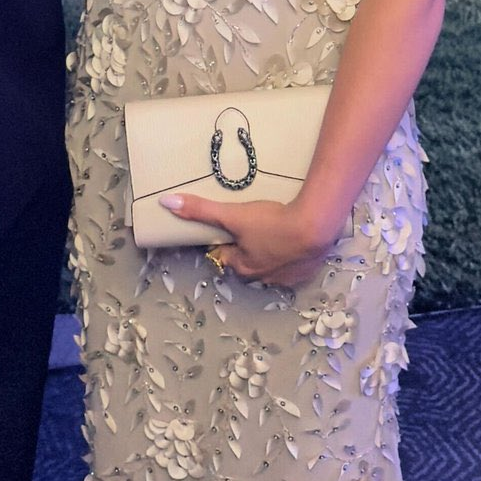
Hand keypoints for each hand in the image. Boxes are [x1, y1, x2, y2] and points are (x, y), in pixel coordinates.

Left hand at [159, 191, 343, 286]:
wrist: (315, 228)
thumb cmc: (271, 223)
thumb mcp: (233, 215)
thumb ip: (200, 210)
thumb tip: (165, 203)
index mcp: (243, 266)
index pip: (226, 255)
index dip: (226, 241)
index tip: (232, 226)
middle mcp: (263, 277)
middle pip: (248, 261)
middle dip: (248, 248)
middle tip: (255, 225)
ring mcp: (287, 277)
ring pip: (272, 264)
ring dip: (271, 251)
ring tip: (276, 229)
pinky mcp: (307, 272)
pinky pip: (294, 264)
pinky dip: (293, 254)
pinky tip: (295, 238)